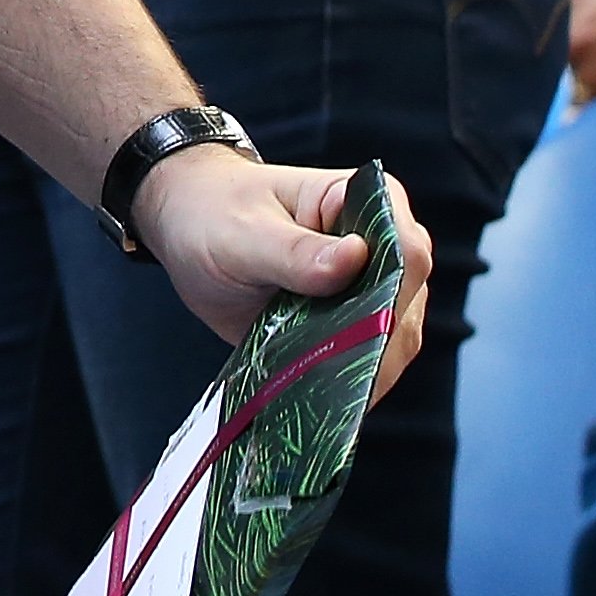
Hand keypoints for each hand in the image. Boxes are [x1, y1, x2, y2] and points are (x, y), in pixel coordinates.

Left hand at [137, 150, 435, 399]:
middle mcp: (385, 248)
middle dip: (371, 342)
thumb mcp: (242, 231)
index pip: (407, 252)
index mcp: (370, 202)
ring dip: (357, 367)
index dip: (390, 294)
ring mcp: (375, 292)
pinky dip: (344, 379)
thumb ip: (294, 249)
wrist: (188, 228)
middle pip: (405, 306)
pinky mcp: (355, 326)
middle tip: (323, 368)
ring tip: (313, 383)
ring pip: (394, 342)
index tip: (357, 330)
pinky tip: (315, 392)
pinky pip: (367, 362)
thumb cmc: (214, 213)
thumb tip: (353, 258)